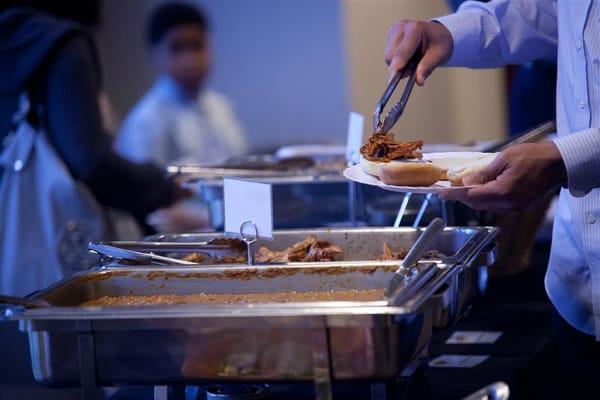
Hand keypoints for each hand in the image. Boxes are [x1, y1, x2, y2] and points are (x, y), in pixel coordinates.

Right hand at [385, 20, 453, 84]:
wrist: (437, 33)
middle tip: (414, 69)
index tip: (393, 79)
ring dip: (398, 65)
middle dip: (399, 67)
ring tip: (413, 61)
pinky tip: (408, 56)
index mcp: (415, 29)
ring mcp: (394, 30)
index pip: (401, 52)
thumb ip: (427, 67)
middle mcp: (401, 27)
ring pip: (388, 57)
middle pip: (391, 55)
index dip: (396, 66)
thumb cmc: (440, 42)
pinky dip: (397, 60)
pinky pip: (389, 55)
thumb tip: (419, 81)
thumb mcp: (439, 55)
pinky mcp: (390, 36)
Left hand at [439, 143, 566, 211]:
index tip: (441, 194)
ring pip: (486, 206)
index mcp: (503, 192)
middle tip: (451, 187)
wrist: (558, 164)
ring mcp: (514, 208)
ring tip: (465, 186)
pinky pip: (496, 206)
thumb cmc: (532, 156)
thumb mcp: (504, 159)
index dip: (454, 195)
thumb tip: (464, 182)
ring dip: (474, 198)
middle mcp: (508, 204)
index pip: (471, 196)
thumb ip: (483, 173)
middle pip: (476, 204)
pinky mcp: (519, 208)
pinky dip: (486, 199)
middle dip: (462, 196)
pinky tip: (482, 189)